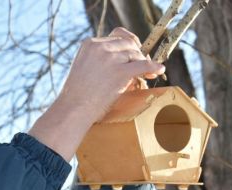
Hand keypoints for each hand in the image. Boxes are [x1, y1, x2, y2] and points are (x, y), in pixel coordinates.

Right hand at [28, 28, 164, 159]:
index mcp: (89, 44)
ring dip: (143, 63)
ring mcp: (110, 59)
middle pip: (128, 44)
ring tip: (147, 73)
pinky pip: (143, 65)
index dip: (127, 46)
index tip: (133, 53)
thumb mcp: (82, 67)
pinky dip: (153, 67)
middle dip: (137, 54)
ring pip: (136, 54)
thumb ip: (98, 58)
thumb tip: (121, 58)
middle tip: (142, 64)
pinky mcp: (120, 72)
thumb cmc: (77, 95)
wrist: (72, 110)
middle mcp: (100, 47)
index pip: (116, 37)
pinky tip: (159, 70)